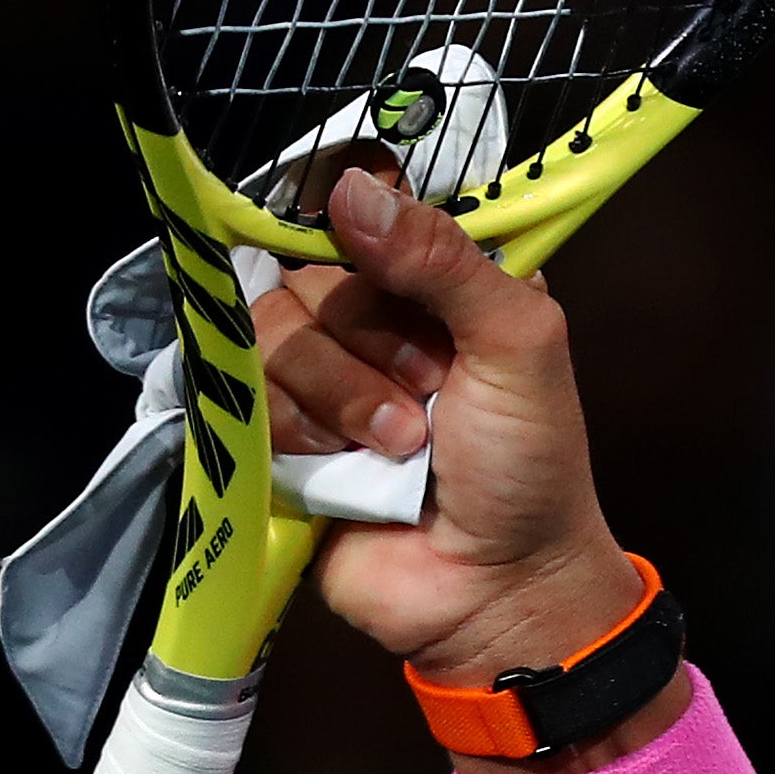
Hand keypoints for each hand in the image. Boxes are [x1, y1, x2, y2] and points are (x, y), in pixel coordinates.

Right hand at [252, 166, 644, 691]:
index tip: (383, 266)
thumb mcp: (519, 345)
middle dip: (371, 340)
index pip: (364, 213)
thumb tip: (351, 185)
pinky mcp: (277, 433)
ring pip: (272, 331)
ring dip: (343, 392)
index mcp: (440, 284)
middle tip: (432, 392)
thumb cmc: (528, 467)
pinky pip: (246, 393)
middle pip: (309, 274)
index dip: (361, 236)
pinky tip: (348, 466)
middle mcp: (376, 319)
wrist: (494, 588)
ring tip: (401, 444)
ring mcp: (321, 377)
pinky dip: (301, 430)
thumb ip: (445, 260)